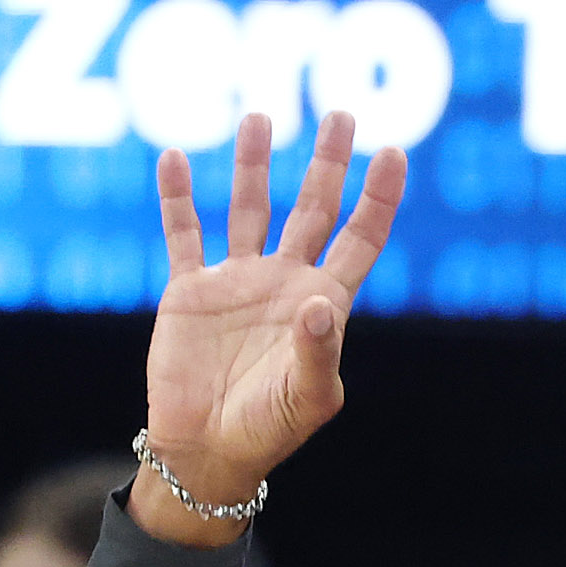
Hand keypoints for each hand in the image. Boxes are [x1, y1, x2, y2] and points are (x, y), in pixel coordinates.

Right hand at [133, 108, 406, 546]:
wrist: (205, 452)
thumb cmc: (267, 432)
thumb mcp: (305, 399)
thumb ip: (317, 353)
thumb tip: (319, 303)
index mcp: (322, 305)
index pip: (359, 238)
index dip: (378, 198)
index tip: (393, 152)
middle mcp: (283, 284)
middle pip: (311, 209)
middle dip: (326, 163)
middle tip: (338, 114)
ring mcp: (236, 283)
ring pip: (248, 208)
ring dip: (252, 164)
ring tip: (259, 117)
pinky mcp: (189, 292)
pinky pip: (182, 234)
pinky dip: (176, 197)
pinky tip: (172, 158)